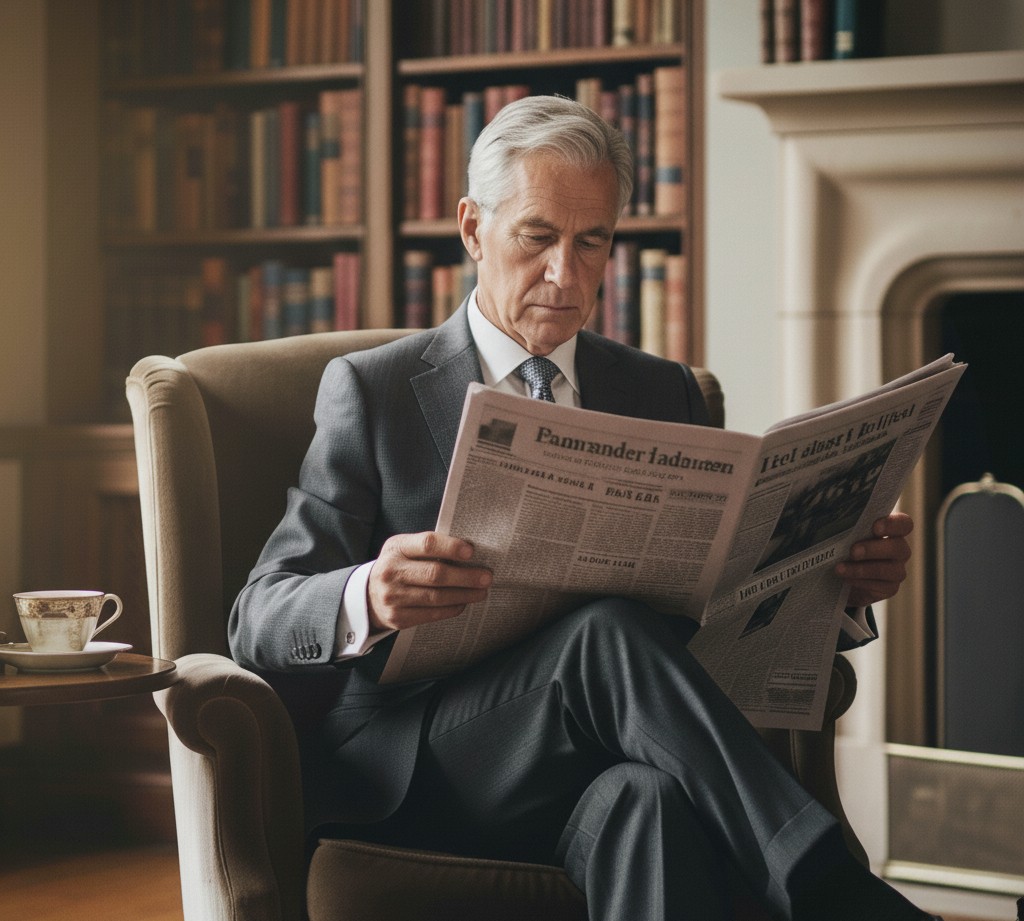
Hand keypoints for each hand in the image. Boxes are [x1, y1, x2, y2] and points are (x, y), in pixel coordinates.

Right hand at [367, 531, 491, 631]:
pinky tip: (464, 603)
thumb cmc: (398, 566)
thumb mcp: (405, 548)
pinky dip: (452, 608)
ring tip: (481, 592)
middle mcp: (391, 572)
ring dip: (464, 594)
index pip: (427, 544)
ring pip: (436, 597)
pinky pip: (432, 614)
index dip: (451, 547)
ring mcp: (393, 597)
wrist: (368, 595)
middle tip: (487, 577)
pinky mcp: (398, 618)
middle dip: (466, 576)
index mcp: (396, 548)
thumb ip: (430, 547)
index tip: (472, 551)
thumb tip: (469, 552)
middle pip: (435, 574)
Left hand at [836, 512, 912, 607]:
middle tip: (853, 551)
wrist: (844, 578)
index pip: (904, 524)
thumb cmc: (846, 548)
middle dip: (873, 549)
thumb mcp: (846, 536)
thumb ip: (848, 527)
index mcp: (892, 531)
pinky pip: (881, 586)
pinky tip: (846, 579)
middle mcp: (899, 549)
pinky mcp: (890, 588)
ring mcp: (897, 570)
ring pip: (888, 569)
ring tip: (840, 569)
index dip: (892, 524)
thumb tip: (831, 521)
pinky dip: (861, 582)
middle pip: (898, 547)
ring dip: (862, 569)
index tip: (875, 527)